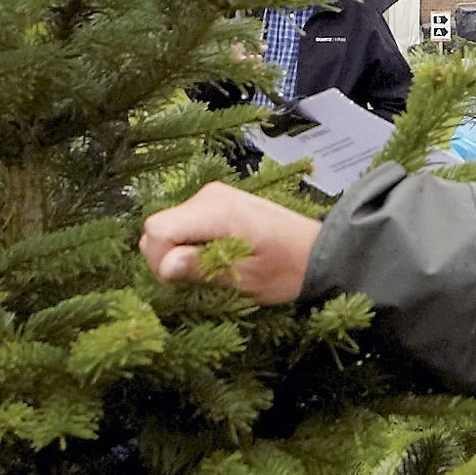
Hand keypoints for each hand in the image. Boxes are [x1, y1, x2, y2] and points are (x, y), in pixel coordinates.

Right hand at [139, 181, 320, 304]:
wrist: (318, 251)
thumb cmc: (288, 268)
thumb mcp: (246, 278)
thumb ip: (203, 268)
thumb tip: (164, 265)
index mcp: (218, 211)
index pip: (158, 229)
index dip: (160, 259)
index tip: (183, 278)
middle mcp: (210, 196)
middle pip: (158, 227)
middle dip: (169, 256)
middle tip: (203, 276)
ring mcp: (212, 196)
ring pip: (169, 226)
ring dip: (182, 251)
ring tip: (217, 265)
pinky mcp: (216, 202)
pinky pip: (184, 223)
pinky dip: (191, 243)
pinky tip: (218, 254)